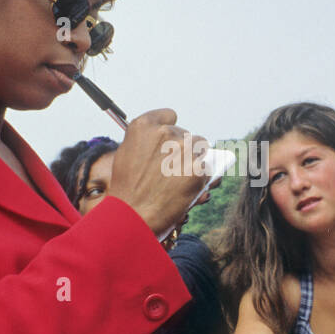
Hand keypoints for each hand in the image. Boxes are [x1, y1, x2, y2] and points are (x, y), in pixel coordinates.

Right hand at [109, 110, 208, 236]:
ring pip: (201, 147)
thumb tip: (171, 142)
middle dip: (183, 150)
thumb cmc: (127, 190)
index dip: (169, 130)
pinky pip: (207, 167)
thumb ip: (147, 142)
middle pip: (186, 134)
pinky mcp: (198, 169)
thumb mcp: (127, 156)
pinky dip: (201, 177)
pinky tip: (186, 189)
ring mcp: (183, 150)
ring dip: (195, 160)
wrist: (132, 217)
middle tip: (171, 171)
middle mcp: (164, 133)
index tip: (169, 142)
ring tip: (179, 180)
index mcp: (144, 126)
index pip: (169, 116)